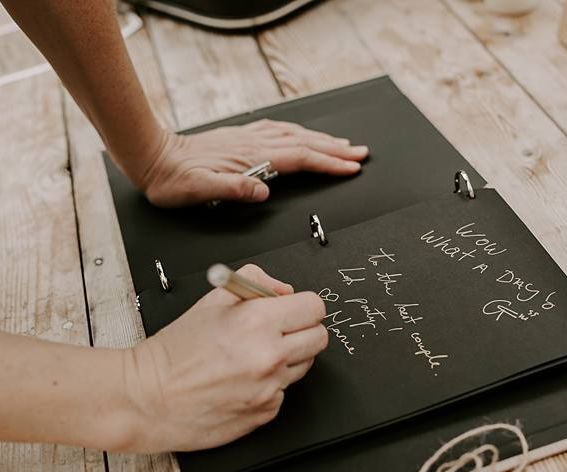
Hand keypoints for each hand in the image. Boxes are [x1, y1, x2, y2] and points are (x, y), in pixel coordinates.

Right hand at [121, 265, 327, 452]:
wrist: (148, 399)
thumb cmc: (174, 352)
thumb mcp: (211, 300)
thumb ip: (256, 283)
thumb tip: (284, 291)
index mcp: (257, 322)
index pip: (314, 307)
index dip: (302, 306)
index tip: (292, 310)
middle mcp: (269, 356)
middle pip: (319, 337)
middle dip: (302, 330)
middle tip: (277, 333)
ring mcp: (271, 387)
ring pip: (304, 365)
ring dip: (287, 359)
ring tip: (252, 357)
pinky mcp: (266, 412)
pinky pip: (284, 392)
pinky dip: (270, 385)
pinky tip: (242, 381)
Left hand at [138, 120, 368, 206]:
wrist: (153, 158)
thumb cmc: (174, 181)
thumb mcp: (199, 191)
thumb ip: (233, 189)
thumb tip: (263, 191)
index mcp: (251, 159)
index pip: (301, 159)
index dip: (329, 163)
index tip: (351, 167)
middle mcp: (254, 145)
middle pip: (305, 144)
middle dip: (336, 149)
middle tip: (361, 153)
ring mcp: (249, 139)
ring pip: (296, 136)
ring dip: (323, 140)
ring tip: (344, 144)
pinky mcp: (241, 139)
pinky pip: (280, 132)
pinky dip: (300, 133)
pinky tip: (304, 135)